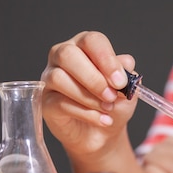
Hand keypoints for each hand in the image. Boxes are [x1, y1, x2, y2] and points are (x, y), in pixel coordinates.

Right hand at [41, 31, 137, 160]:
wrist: (103, 132)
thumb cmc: (113, 103)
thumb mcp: (126, 87)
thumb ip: (125, 73)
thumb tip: (125, 63)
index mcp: (85, 46)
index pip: (91, 40)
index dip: (106, 59)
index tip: (120, 81)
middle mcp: (63, 56)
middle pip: (68, 54)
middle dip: (93, 78)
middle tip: (112, 95)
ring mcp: (50, 78)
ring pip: (59, 78)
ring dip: (88, 96)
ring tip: (108, 108)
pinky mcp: (45, 101)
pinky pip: (59, 103)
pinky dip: (85, 113)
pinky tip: (102, 119)